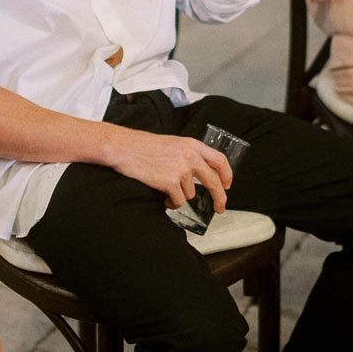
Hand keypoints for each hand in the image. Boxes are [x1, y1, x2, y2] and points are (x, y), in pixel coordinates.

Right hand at [108, 128, 231, 212]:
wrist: (125, 148)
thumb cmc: (144, 146)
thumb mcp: (173, 144)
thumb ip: (188, 155)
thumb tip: (198, 172)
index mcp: (193, 145)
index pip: (219, 160)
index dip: (227, 174)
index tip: (227, 185)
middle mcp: (191, 157)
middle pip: (214, 182)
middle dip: (220, 198)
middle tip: (220, 208)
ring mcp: (181, 170)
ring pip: (191, 194)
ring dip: (181, 195)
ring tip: (166, 187)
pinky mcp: (170, 182)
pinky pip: (178, 201)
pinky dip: (172, 202)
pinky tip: (163, 196)